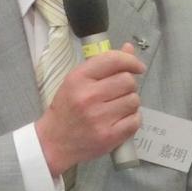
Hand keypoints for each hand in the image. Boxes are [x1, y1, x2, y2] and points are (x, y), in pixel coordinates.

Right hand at [34, 43, 143, 176]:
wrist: (54, 142)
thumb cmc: (66, 108)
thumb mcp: (77, 81)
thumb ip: (103, 64)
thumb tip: (129, 49)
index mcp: (79, 78)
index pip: (113, 60)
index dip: (131, 60)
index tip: (137, 66)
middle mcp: (89, 96)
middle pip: (128, 80)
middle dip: (128, 85)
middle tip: (118, 92)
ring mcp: (100, 118)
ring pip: (134, 100)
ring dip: (130, 102)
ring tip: (116, 107)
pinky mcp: (109, 136)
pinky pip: (135, 120)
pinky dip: (132, 119)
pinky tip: (119, 120)